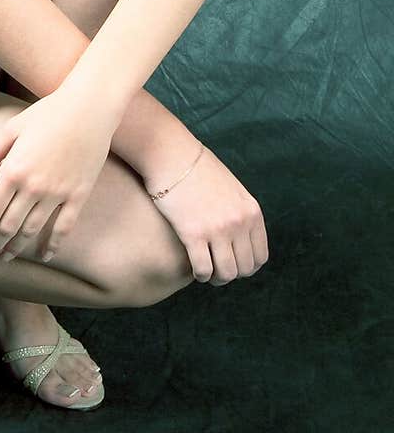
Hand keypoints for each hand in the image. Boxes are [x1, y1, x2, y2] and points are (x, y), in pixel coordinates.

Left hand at [0, 92, 112, 262]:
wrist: (89, 108)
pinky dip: (53, 245)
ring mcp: (57, 193)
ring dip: (16, 248)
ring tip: (6, 257)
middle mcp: (33, 186)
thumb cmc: (48, 113)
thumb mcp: (12, 127)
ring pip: (31, 231)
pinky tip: (45, 255)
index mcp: (13, 170)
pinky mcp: (78, 195)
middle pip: (8, 226)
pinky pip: (63, 227)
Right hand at [148, 142, 268, 284]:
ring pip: (226, 273)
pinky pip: (204, 269)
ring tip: (206, 272)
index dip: (247, 266)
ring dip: (216, 278)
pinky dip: (200, 275)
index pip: (260, 256)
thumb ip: (239, 211)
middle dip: (232, 273)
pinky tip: (195, 268)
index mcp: (252, 211)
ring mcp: (217, 229)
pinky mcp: (193, 233)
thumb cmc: (197, 168)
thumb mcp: (232, 188)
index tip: (233, 263)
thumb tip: (241, 236)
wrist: (171, 155)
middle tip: (218, 270)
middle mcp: (239, 222)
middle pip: (245, 269)